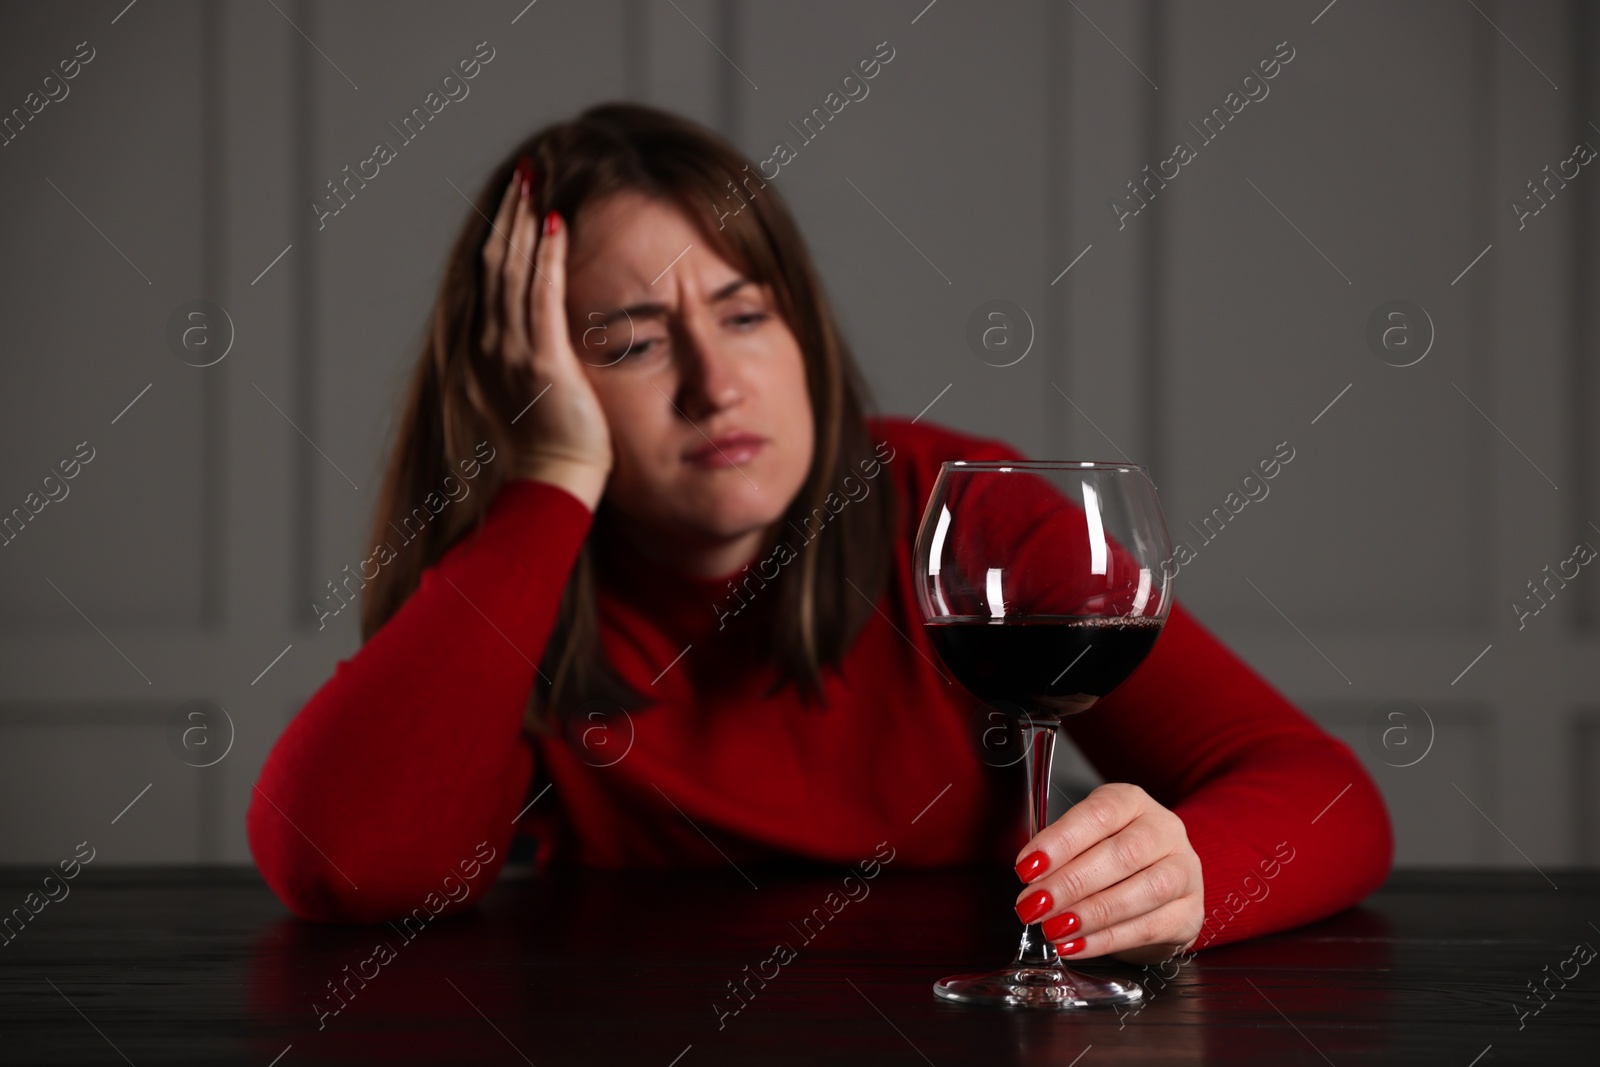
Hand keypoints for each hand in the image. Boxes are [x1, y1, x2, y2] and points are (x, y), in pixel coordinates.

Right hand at [479, 157, 611, 509]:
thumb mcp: (534, 394)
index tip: (518, 199)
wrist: (551, 485)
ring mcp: (510, 351)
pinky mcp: (539, 360)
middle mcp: (489, 345)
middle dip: (511, 215)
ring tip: (536, 183)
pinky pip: (540, 296)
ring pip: (513, 271)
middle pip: (496, 263)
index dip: (503, 234)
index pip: (492, 278)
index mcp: (484, 351)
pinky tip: (555, 224)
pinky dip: (545, 257)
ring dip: (526, 222)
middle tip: (526, 173)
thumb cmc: (555, 451)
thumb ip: (535, 358)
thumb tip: (549, 338)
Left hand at [1012, 782, 1203, 964]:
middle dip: (1070, 882)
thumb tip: (1030, 875)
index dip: (1061, 841)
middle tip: (1035, 904)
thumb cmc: (1114, 860)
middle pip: (1122, 853)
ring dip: (1091, 913)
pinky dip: (1108, 939)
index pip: (1099, 814)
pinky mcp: (1190, 912)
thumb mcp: (1086, 841)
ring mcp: (1185, 870)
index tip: (1027, 867)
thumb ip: (1061, 853)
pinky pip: (1150, 928)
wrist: (1163, 888)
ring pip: (1143, 890)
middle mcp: (1164, 830)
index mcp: (1132, 802)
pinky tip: (1077, 945)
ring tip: (1054, 928)